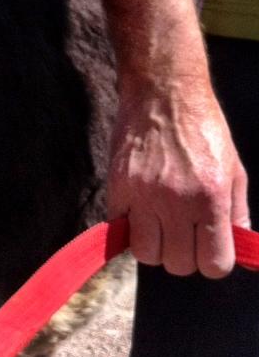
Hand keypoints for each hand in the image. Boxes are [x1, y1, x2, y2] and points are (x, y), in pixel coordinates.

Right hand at [108, 77, 249, 277]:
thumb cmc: (204, 128)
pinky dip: (130, 226)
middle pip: (178, 264)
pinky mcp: (118, 186)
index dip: (212, 260)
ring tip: (158, 224)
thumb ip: (237, 212)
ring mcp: (144, 195)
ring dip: (154, 245)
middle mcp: (177, 201)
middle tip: (182, 231)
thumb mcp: (234, 169)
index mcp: (212, 197)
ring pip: (146, 254)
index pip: (214, 264)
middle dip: (183, 253)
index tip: (207, 246)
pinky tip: (139, 208)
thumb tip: (237, 248)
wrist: (163, 92)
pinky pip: (120, 229)